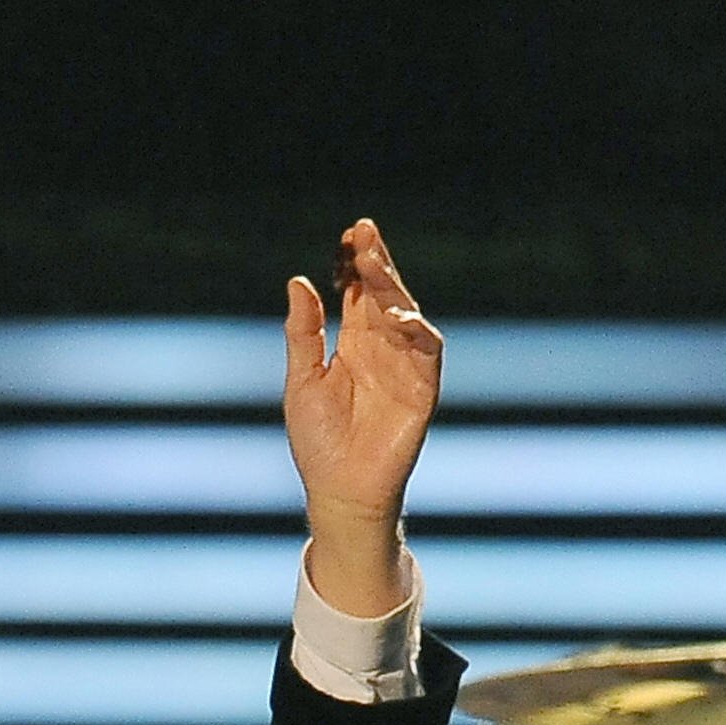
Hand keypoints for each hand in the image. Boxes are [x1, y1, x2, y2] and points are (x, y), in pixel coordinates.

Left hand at [283, 218, 441, 617]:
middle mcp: (383, 348)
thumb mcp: (302, 379)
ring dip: (393, 288)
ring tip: (374, 264)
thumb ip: (303, 332)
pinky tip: (398, 317)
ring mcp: (405, 366)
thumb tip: (298, 281)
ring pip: (406, 314)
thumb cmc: (318, 441)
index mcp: (354, 342)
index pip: (357, 292)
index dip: (354, 263)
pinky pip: (427, 352)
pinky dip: (416, 332)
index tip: (348, 236)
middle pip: (383, 294)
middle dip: (375, 263)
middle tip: (363, 233)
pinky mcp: (423, 389)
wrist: (339, 490)